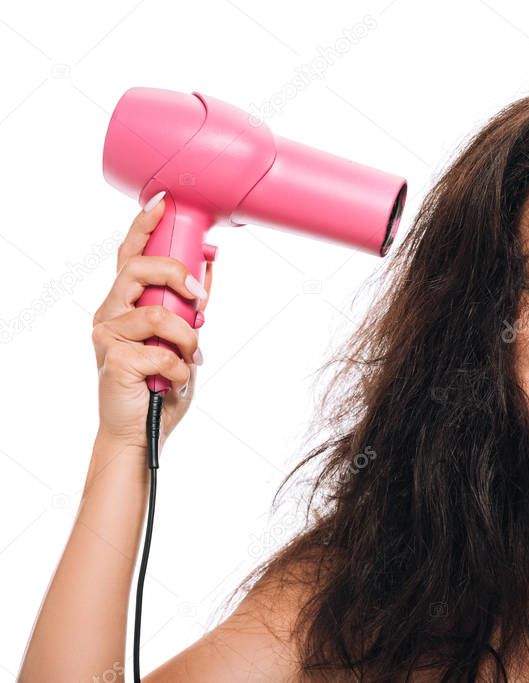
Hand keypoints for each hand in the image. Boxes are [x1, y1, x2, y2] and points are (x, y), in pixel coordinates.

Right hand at [91, 197, 211, 451]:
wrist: (142, 431)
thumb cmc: (159, 383)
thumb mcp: (183, 338)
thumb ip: (191, 306)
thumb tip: (210, 266)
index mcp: (125, 303)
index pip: (130, 254)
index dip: (144, 226)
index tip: (163, 202)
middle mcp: (110, 313)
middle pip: (138, 269)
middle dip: (176, 275)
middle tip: (200, 301)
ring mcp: (107, 335)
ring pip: (158, 314)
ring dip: (187, 338)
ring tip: (191, 357)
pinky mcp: (114, 359)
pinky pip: (163, 352)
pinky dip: (181, 369)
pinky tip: (174, 382)